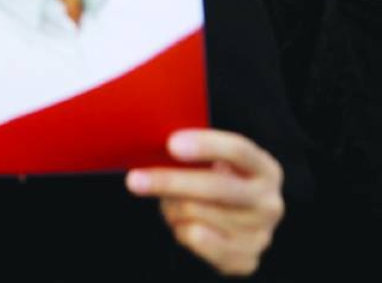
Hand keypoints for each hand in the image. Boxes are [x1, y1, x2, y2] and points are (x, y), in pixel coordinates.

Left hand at [127, 129, 284, 276]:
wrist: (233, 224)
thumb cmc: (214, 182)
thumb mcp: (212, 162)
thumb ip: (193, 154)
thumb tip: (155, 145)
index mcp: (265, 169)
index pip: (238, 150)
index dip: (205, 145)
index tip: (171, 144)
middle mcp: (269, 202)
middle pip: (216, 187)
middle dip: (170, 181)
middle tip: (134, 180)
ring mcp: (261, 234)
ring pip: (197, 212)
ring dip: (172, 206)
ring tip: (174, 203)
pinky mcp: (246, 258)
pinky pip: (196, 238)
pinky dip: (180, 229)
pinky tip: (184, 224)